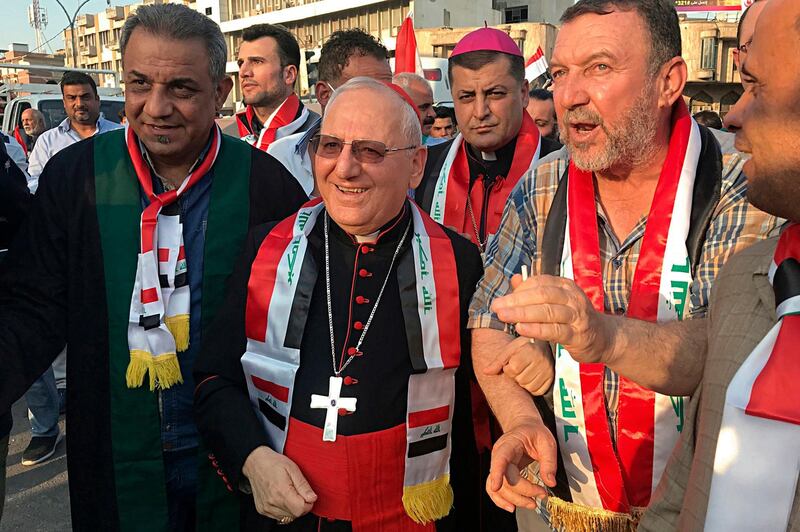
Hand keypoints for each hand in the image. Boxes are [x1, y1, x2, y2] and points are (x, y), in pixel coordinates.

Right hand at [242, 446, 316, 521]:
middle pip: (295, 514)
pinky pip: (279, 517)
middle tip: (298, 491)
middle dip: (301, 505)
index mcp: (281, 491)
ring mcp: (266, 508)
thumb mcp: (293, 468)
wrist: (255, 463)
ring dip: (292, 508)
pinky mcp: (262, 510)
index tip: (308, 495)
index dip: (308, 503)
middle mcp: (272, 502)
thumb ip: (303, 485)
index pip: (301, 509)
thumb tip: (312, 498)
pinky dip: (284, 510)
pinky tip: (282, 498)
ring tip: (289, 493)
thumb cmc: (273, 463)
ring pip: (288, 517)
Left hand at [483, 336, 553, 395]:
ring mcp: (548, 370)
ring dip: (524, 381)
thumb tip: (486, 372)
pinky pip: (538, 391)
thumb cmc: (524, 346)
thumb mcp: (509, 349)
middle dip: (516, 375)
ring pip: (529, 387)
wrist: (542, 344)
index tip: (512, 362)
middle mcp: (541, 361)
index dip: (509, 368)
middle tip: (520, 366)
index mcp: (529, 350)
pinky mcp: (552, 378)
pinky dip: (532, 386)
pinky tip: (532, 376)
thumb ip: (497, 361)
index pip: (513, 369)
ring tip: (526, 370)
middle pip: (521, 380)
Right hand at [487, 419, 557, 512]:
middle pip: (505, 480)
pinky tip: (512, 507)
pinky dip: (501, 500)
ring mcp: (497, 466)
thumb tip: (550, 482)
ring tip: (532, 504)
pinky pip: (495, 490)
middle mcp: (498, 456)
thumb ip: (549, 462)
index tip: (497, 486)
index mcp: (509, 444)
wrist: (524, 427)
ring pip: (499, 488)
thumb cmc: (534, 433)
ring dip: (514, 500)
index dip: (497, 473)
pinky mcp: (500, 474)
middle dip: (523, 492)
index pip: (500, 459)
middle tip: (542, 494)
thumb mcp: (547, 442)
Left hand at [490, 274, 612, 363]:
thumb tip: (515, 279)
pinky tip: (521, 329)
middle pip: (541, 295)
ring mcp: (576, 316)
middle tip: (497, 306)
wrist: (604, 338)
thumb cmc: (574, 318)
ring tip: (504, 316)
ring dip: (522, 313)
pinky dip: (536, 329)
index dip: (519, 290)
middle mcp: (572, 297)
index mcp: (565, 286)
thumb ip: (535, 291)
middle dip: (516, 300)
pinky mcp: (577, 335)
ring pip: (547, 311)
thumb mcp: (557, 301)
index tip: (502, 299)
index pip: (539, 282)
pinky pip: (554, 330)